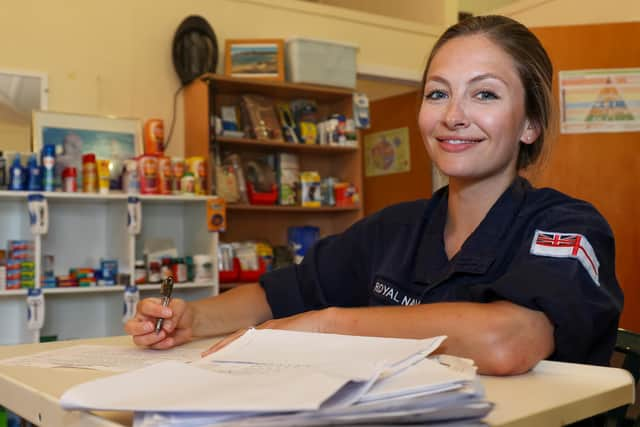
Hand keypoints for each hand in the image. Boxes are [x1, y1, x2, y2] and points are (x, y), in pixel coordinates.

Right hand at [124, 297, 193, 349]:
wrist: (188, 322)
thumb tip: (166, 325)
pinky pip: (152, 347)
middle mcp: (143, 320)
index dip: (154, 310)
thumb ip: (174, 313)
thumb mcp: (179, 306)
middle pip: (130, 326)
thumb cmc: (179, 311)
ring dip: (151, 338)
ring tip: (164, 334)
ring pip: (138, 339)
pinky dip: (161, 344)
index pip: (144, 307)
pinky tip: (170, 340)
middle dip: (140, 328)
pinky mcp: (152, 344)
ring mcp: (146, 334)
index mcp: (148, 306)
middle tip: (152, 326)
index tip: (168, 313)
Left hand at [202, 308, 328, 356]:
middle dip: (221, 346)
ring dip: (227, 345)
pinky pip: (255, 338)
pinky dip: (243, 342)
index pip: (242, 339)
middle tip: (206, 356)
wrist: (323, 323)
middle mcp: (266, 329)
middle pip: (238, 337)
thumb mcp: (289, 345)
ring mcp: (269, 329)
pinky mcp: (275, 330)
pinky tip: (234, 348)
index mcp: (268, 333)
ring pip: (242, 337)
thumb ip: (277, 350)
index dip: (227, 346)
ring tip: (213, 354)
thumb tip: (266, 363)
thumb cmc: (310, 335)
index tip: (214, 354)